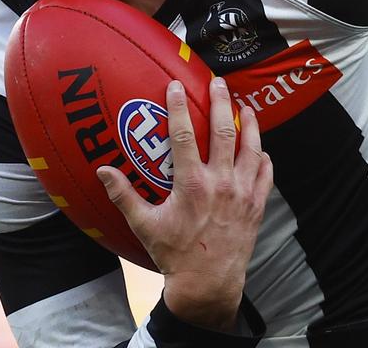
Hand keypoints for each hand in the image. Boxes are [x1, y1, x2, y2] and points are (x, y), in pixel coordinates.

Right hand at [96, 77, 271, 331]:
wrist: (208, 284)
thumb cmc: (174, 255)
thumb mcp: (145, 225)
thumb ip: (123, 195)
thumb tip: (102, 171)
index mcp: (192, 184)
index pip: (184, 135)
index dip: (179, 107)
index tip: (177, 85)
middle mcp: (221, 183)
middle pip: (225, 131)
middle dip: (222, 102)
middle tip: (218, 83)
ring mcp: (243, 193)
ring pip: (252, 147)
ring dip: (250, 123)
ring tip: (246, 106)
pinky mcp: (257, 205)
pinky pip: (265, 173)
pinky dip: (263, 157)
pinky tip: (260, 147)